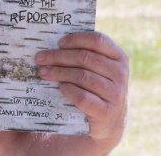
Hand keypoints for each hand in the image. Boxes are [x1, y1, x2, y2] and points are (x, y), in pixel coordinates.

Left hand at [35, 31, 128, 145]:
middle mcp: (120, 74)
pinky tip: (60, 87)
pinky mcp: (106, 112)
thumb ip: (86, 55)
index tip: (58, 43)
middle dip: (59, 56)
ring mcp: (116, 93)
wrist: (110, 122)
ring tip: (44, 72)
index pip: (97, 40)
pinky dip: (68, 89)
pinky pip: (82, 96)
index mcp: (120, 57)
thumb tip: (54, 45)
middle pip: (85, 58)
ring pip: (82, 76)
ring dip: (59, 72)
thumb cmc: (98, 89)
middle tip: (40, 58)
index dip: (76, 39)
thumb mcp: (100, 70)